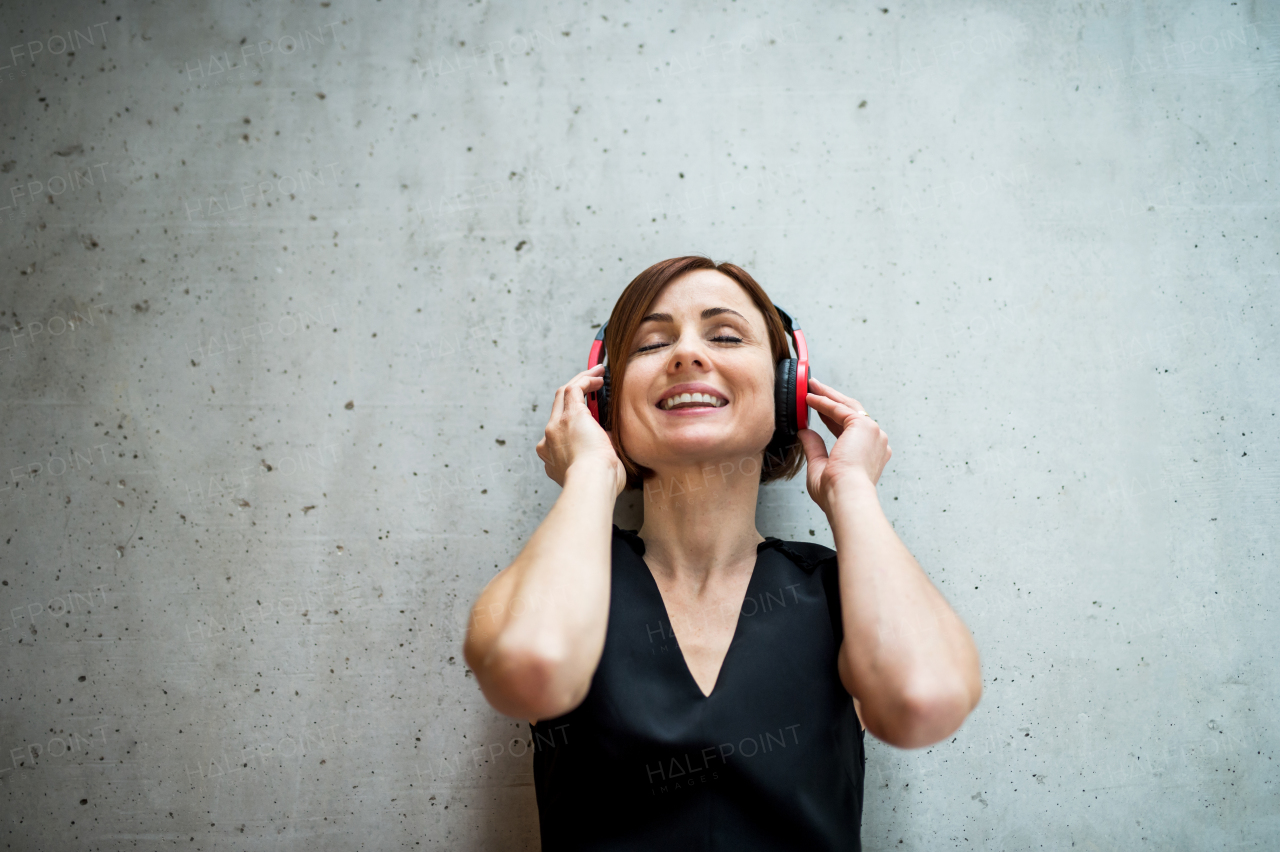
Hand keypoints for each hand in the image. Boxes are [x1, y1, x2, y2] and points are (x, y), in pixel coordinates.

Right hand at [535, 364, 626, 494]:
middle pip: (557, 407)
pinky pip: (573, 389)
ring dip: (580, 380)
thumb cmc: (599, 485)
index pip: (560, 433)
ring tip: (597, 373)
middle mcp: (549, 440)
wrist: (592, 484)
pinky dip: (585, 379)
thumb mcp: (593, 471)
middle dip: (574, 393)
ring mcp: (556, 426)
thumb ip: (597, 456)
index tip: (589, 418)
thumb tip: (607, 442)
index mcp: (552, 457)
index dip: (573, 421)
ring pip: (563, 394)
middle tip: (591, 384)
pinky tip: (598, 376)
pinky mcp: (569, 415)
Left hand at [795, 377, 891, 513]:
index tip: (818, 409)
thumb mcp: (820, 466)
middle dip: (831, 399)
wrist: (845, 496)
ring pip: (848, 406)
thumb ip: (814, 448)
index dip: (832, 417)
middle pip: (852, 413)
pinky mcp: (865, 426)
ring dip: (828, 395)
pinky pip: (840, 409)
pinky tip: (809, 398)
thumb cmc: (834, 492)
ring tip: (811, 386)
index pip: (850, 429)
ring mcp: (874, 432)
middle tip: (814, 389)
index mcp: (871, 454)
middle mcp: (877, 442)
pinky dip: (824, 402)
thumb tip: (804, 432)